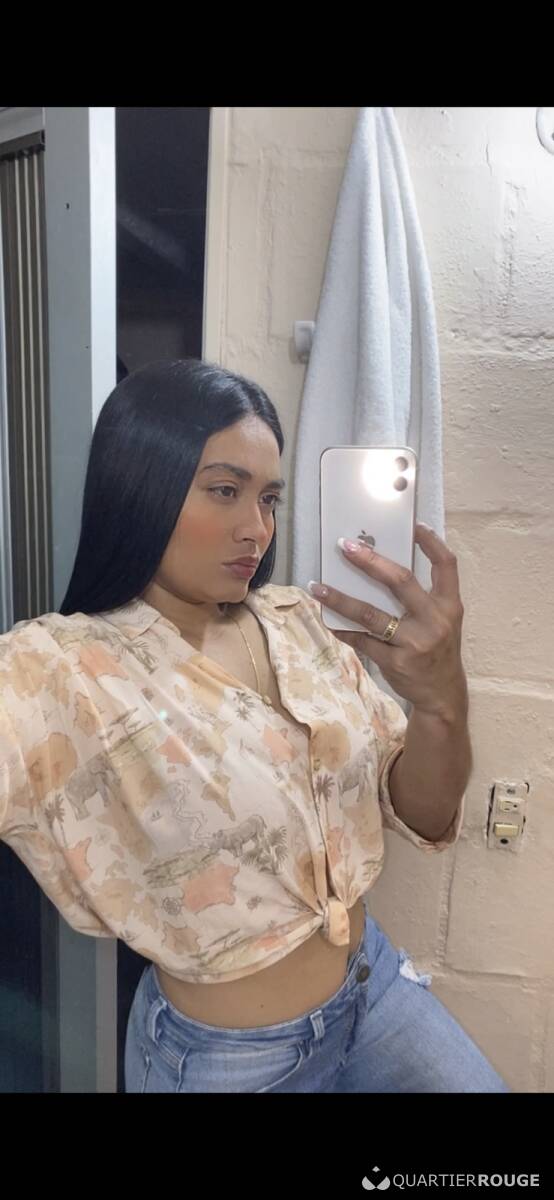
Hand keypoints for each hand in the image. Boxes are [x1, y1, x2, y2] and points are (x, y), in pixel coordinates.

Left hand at [308, 524, 467, 720]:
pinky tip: (329, 621)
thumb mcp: (442, 621)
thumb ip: (422, 597)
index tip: (414, 525)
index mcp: (449, 605)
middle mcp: (435, 620)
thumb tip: (380, 568)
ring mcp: (415, 642)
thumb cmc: (438, 649)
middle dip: (371, 561)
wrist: (442, 694)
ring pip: (371, 614)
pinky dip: (344, 630)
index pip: (446, 565)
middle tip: (346, 546)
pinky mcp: (396, 662)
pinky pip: (363, 641)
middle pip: (401, 582)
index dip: (431, 542)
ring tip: (317, 587)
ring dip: (341, 599)